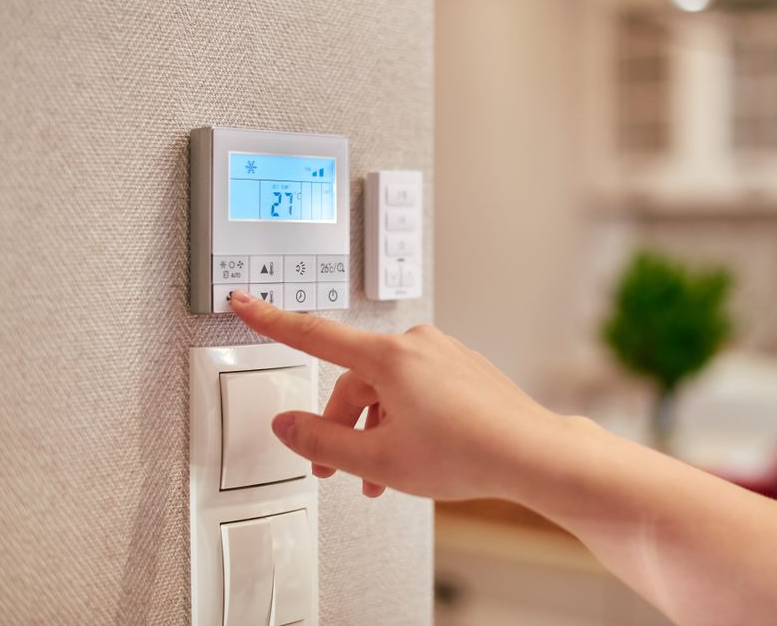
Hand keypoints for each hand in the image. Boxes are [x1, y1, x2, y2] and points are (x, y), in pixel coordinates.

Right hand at [229, 290, 563, 499]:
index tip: (245, 301)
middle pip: (354, 380)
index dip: (272, 320)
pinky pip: (415, 388)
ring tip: (380, 476)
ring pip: (387, 389)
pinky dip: (403, 419)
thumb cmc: (468, 453)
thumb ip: (322, 442)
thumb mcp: (379, 458)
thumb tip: (286, 426)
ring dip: (375, 430)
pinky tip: (412, 456)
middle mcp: (415, 344)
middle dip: (342, 425)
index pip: (313, 334)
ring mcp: (442, 354)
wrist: (531, 453)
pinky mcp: (461, 367)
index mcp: (388, 358)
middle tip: (335, 469)